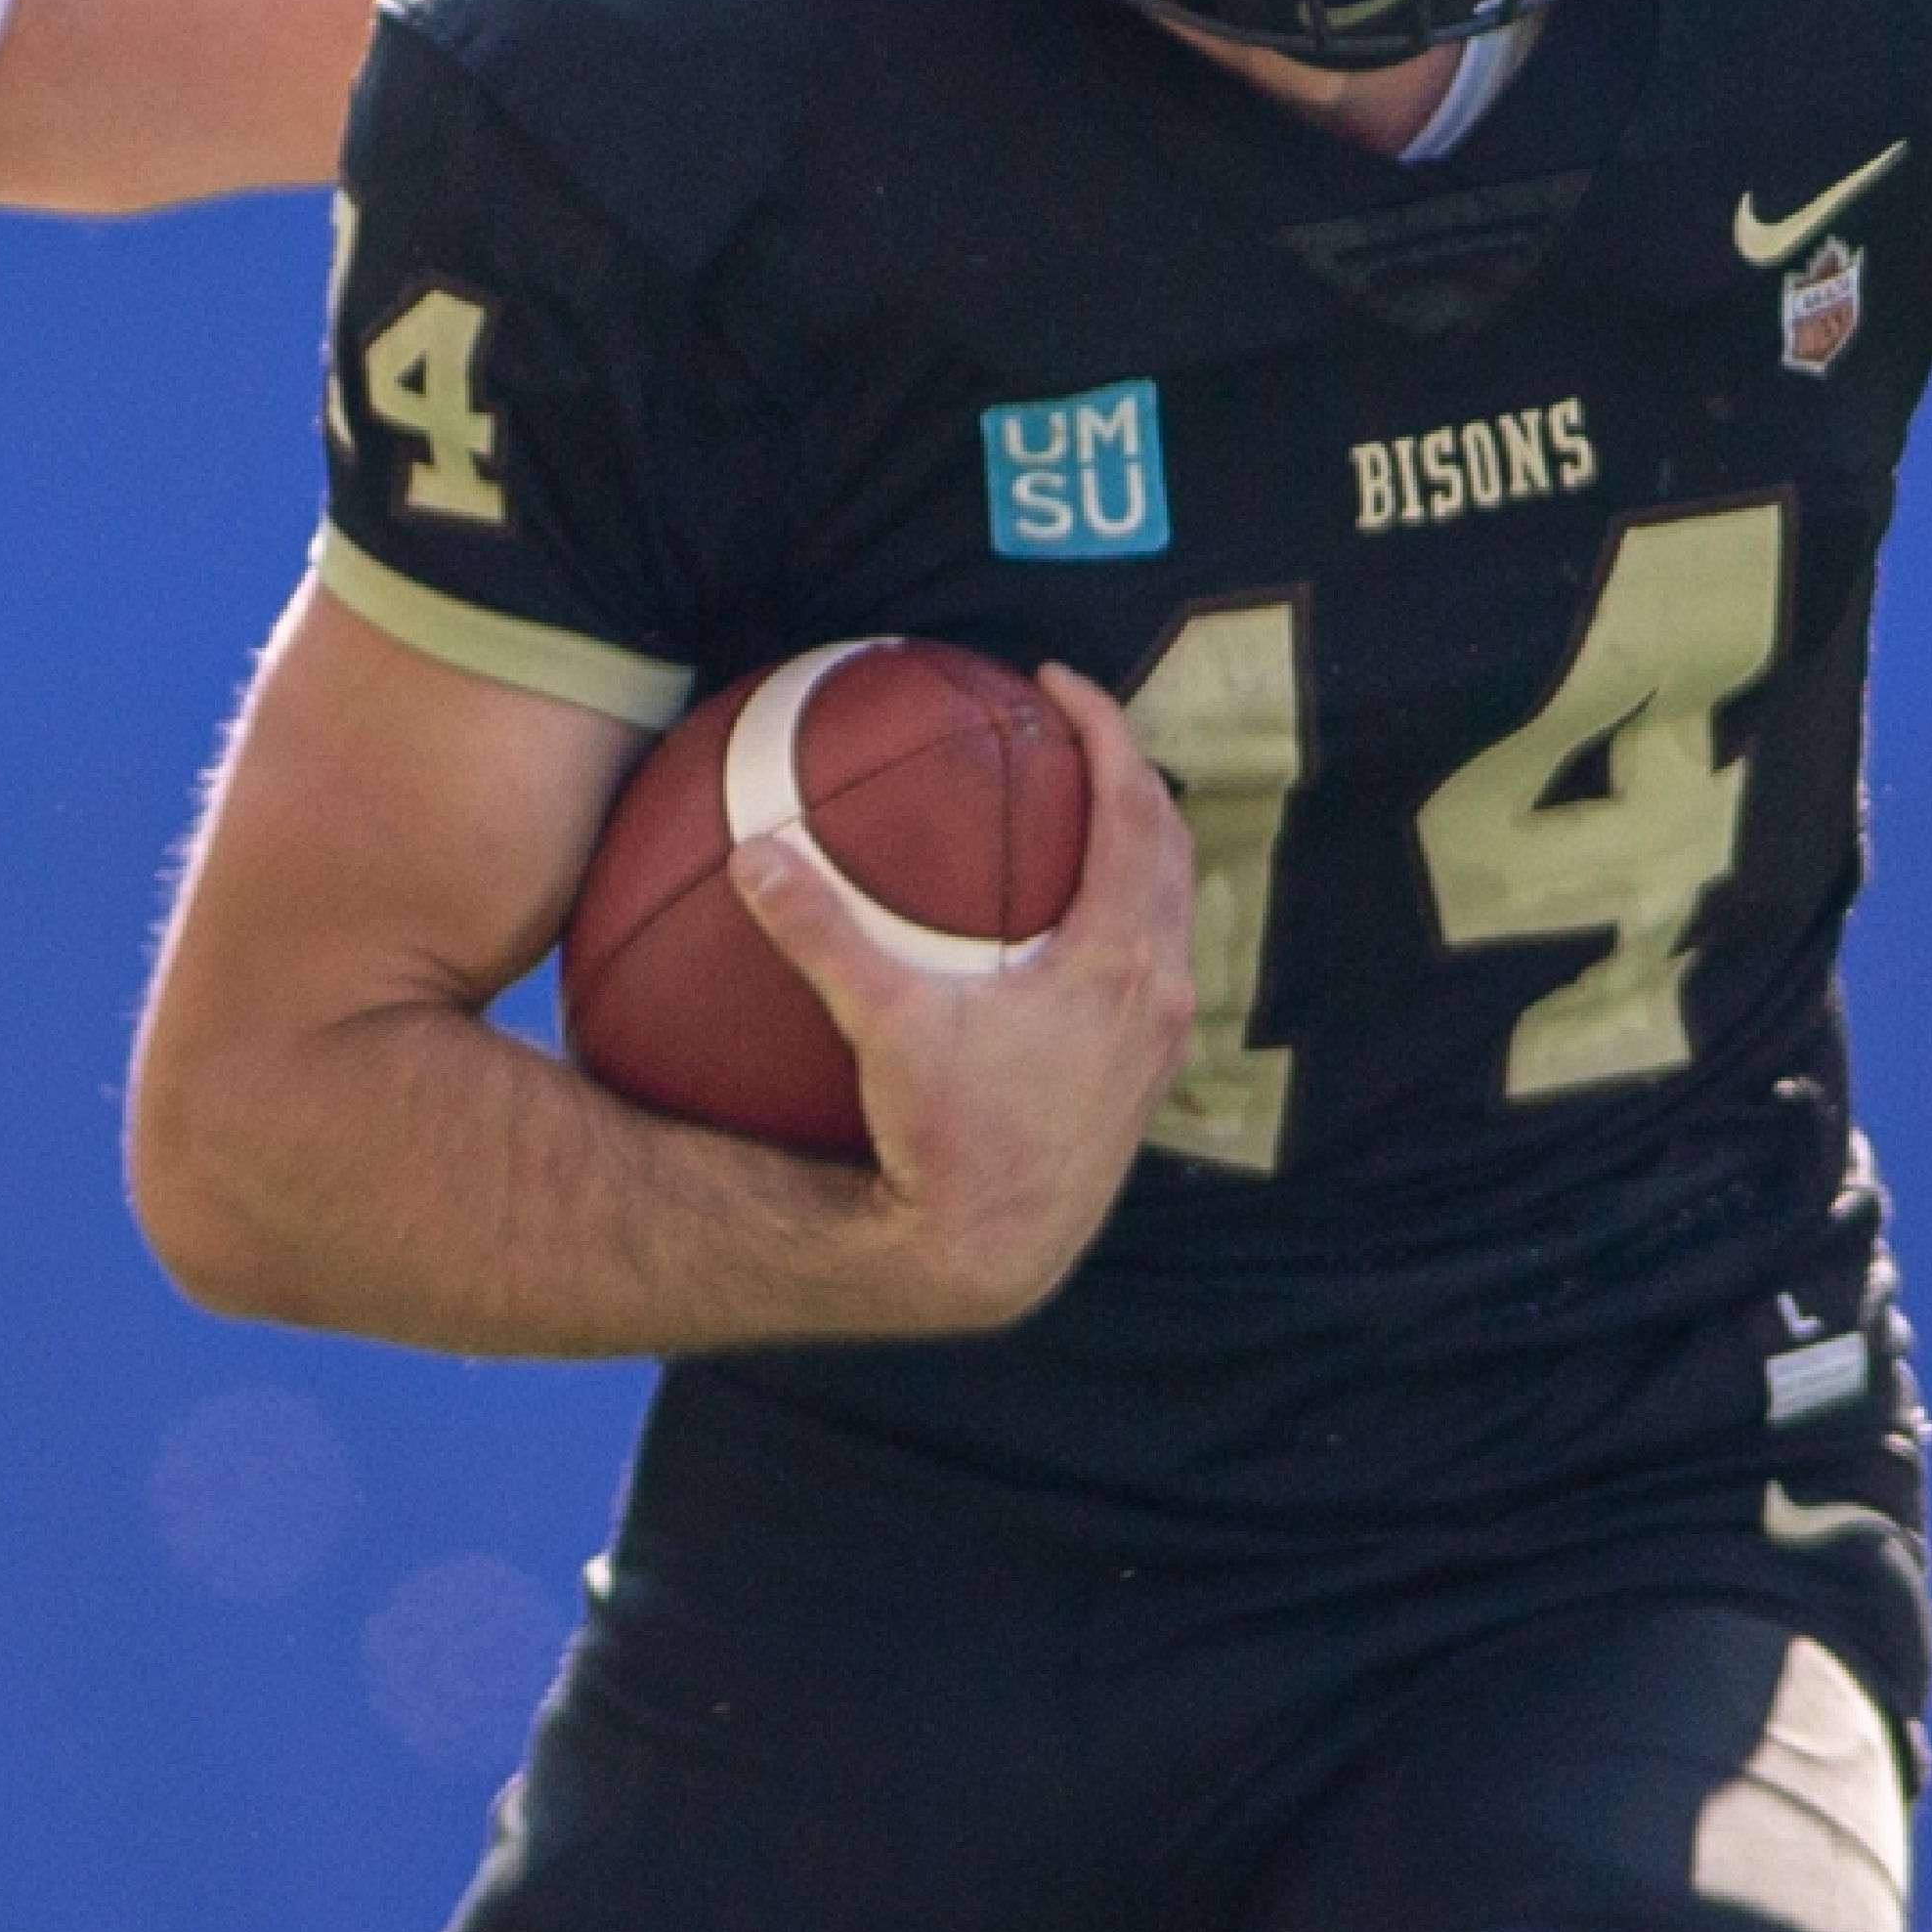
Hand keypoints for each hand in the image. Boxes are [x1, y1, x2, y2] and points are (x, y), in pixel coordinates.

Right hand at [721, 658, 1191, 1334]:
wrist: (998, 1249)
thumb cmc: (952, 1139)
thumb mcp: (885, 1026)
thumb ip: (822, 935)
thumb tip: (758, 854)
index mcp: (1119, 957)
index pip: (1134, 807)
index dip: (1104, 729)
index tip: (1058, 682)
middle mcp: (1161, 988)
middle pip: (1169, 841)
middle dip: (1128, 770)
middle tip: (1072, 726)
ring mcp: (1161, 1033)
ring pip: (1173, 901)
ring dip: (1138, 840)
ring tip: (1082, 802)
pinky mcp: (1146, 1073)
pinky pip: (1153, 955)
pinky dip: (1125, 906)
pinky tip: (1065, 915)